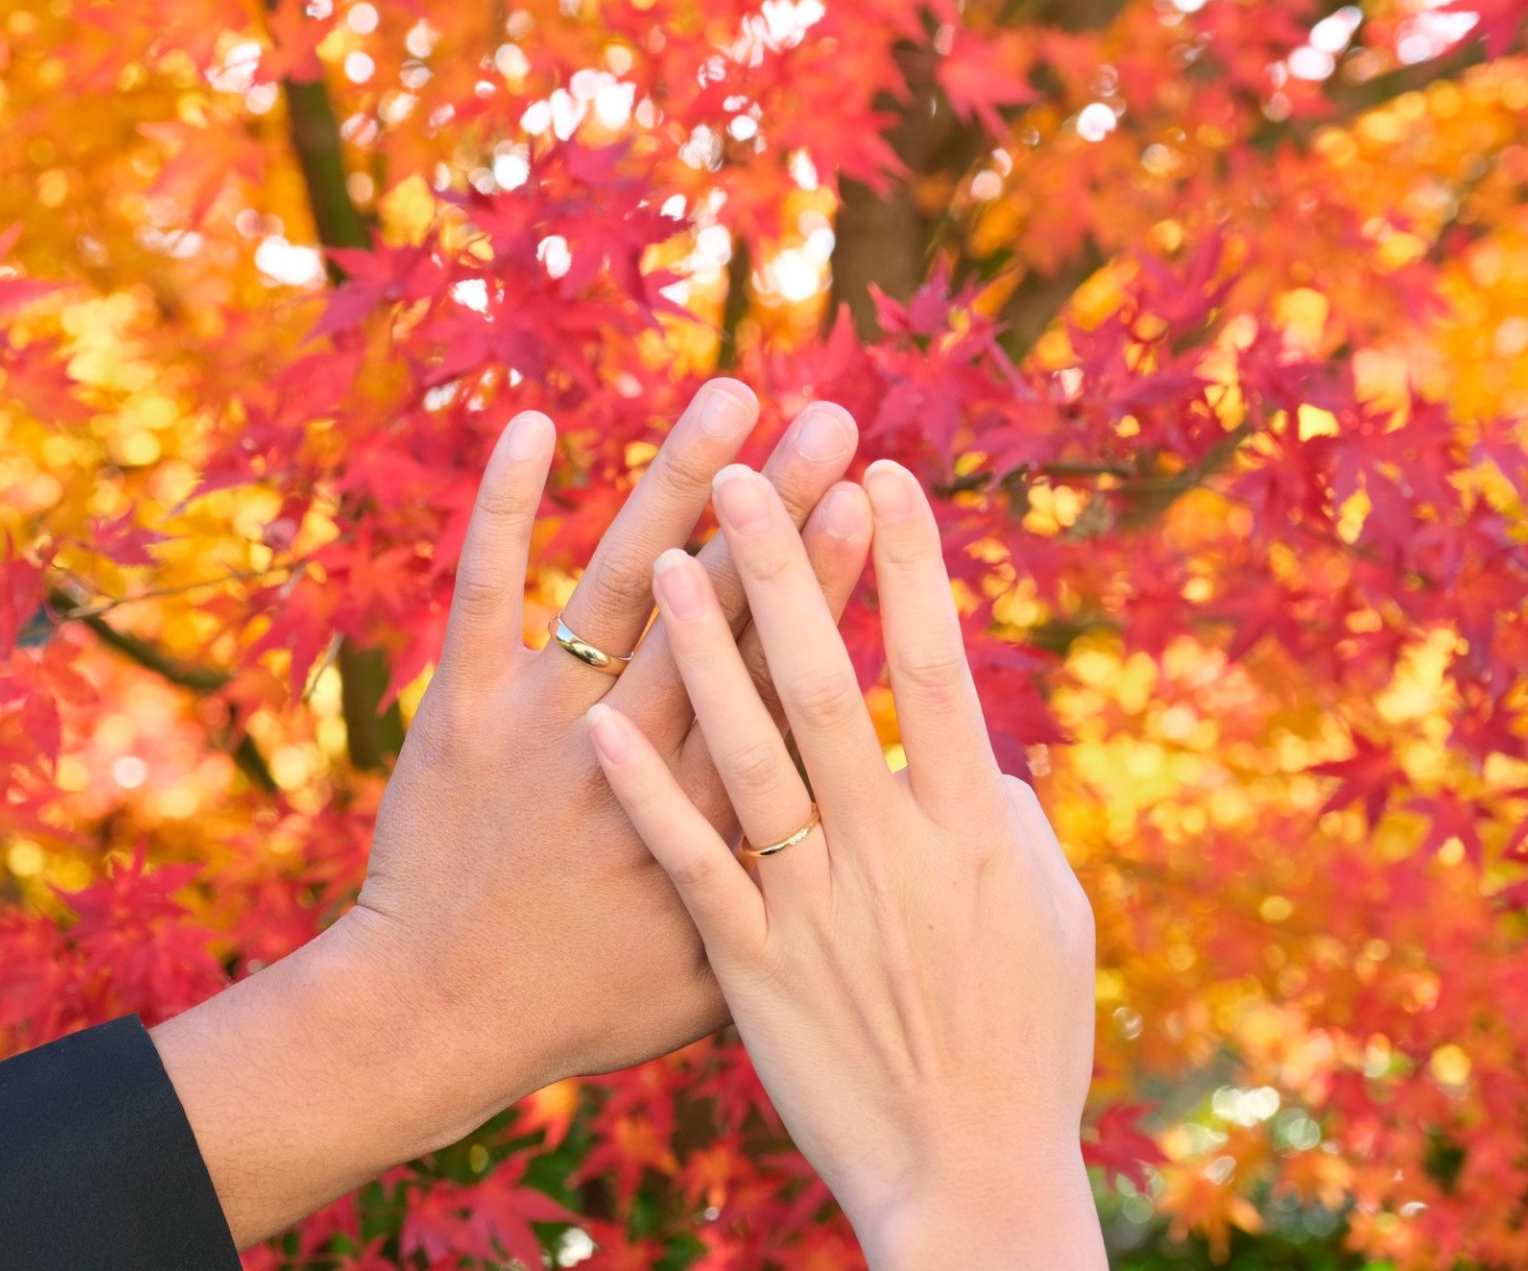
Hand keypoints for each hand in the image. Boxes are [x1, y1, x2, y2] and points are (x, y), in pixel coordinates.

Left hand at [156, 383, 870, 1244]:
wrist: (432, 1022)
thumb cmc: (584, 1009)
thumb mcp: (716, 984)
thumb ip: (788, 896)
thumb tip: (867, 839)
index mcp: (711, 820)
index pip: (786, 681)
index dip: (831, 587)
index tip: (876, 507)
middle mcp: (636, 756)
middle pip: (723, 615)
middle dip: (780, 512)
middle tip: (831, 422)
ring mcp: (544, 727)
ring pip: (623, 585)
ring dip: (676, 484)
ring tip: (732, 396)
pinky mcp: (464, 711)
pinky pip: (483, 594)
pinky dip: (503, 511)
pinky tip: (532, 425)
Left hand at [588, 461, 1102, 1266]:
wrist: (967, 1177)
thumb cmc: (1023, 1046)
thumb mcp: (1048, 922)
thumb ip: (1007, 823)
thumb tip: (978, 754)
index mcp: (971, 829)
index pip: (933, 669)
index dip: (909, 568)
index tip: (883, 475)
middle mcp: (887, 849)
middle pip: (824, 684)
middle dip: (784, 570)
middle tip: (748, 472)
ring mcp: (812, 903)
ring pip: (746, 754)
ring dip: (702, 652)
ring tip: (664, 557)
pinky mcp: (749, 963)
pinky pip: (689, 863)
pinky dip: (647, 793)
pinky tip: (602, 724)